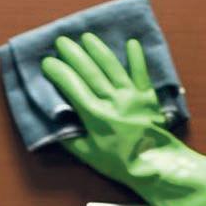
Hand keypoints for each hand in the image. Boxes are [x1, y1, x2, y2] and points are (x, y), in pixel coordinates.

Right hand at [41, 33, 205, 205]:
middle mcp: (112, 100)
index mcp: (95, 115)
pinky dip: (137, 58)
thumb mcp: (89, 155)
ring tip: (87, 37)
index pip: (71, 86)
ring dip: (99, 50)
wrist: (157, 167)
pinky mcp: (149, 98)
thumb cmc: (121, 164)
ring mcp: (132, 97)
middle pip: (90, 72)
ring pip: (112, 67)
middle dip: (74, 54)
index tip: (47, 61)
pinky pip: (142, 74)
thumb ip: (70, 138)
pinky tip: (132, 43)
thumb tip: (55, 124)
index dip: (58, 72)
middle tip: (62, 41)